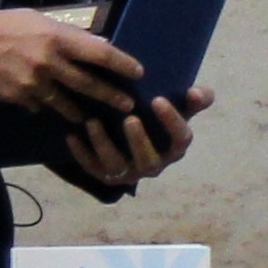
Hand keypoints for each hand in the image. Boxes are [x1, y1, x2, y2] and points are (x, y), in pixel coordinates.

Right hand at [0, 8, 146, 120]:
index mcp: (58, 37)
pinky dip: (43, 105)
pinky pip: (38, 105)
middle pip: (88, 84)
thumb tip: (96, 45)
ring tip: (89, 117)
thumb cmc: (5, 24)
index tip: (138, 72)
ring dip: (79, 111)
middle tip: (128, 105)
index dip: (122, 64)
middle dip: (110, 96)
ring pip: (64, 103)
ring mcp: (33, 82)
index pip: (100, 53)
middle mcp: (49, 61)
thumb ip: (67, 34)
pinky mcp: (18, 97)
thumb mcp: (40, 19)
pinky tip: (46, 106)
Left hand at [57, 85, 214, 189]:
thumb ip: (196, 99)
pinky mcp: (107, 176)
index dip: (171, 122)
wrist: (137, 130)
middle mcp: (154, 165)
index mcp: (175, 148)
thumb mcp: (180, 107)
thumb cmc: (160, 117)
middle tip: (129, 119)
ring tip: (92, 123)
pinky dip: (81, 154)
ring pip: (117, 166)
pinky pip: (93, 169)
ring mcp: (129, 173)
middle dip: (139, 141)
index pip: (181, 139)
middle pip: (150, 161)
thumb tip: (196, 92)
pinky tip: (71, 135)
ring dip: (104, 146)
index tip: (158, 100)